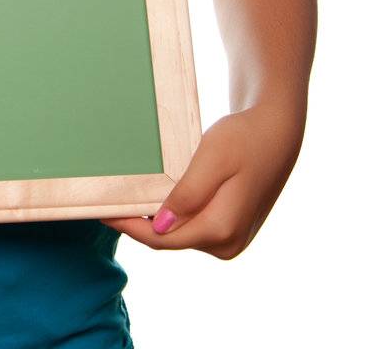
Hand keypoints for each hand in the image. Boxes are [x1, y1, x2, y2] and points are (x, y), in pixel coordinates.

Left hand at [102, 100, 304, 258]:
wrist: (276, 133)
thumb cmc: (243, 139)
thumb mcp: (211, 160)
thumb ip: (187, 195)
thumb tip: (160, 225)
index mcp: (221, 229)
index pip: (161, 239)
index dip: (128, 227)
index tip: (100, 211)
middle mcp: (228, 243)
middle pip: (168, 241)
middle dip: (137, 224)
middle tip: (106, 201)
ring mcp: (231, 239)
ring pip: (178, 235)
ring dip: (153, 221)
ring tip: (127, 197)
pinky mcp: (230, 230)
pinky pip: (191, 228)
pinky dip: (170, 216)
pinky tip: (154, 198)